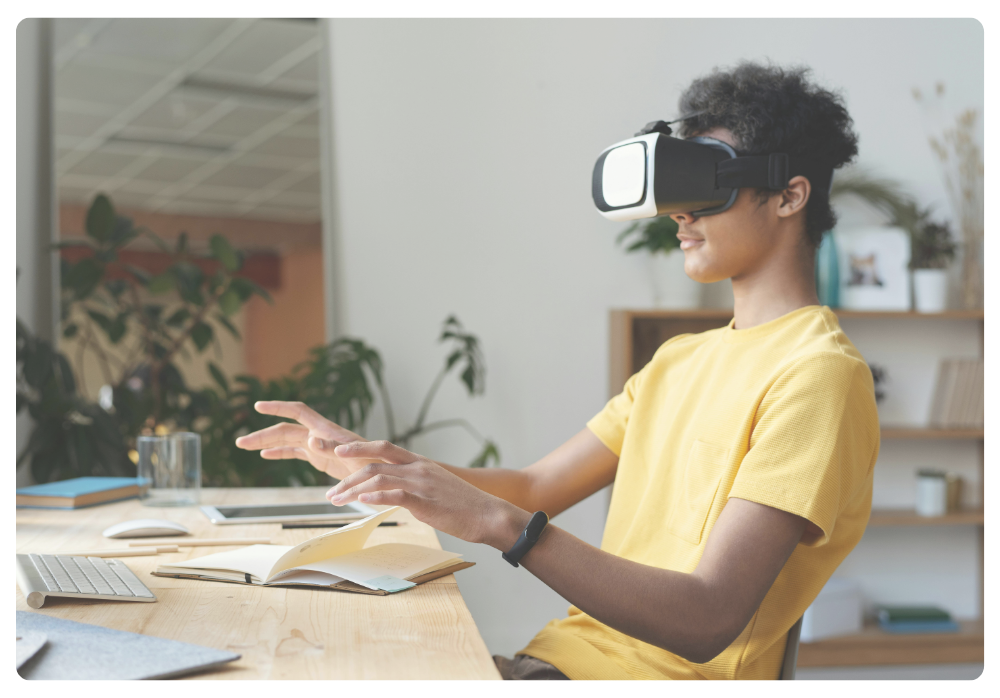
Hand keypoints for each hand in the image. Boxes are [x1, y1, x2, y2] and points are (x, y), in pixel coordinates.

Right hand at [234, 401, 374, 480]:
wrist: (384, 475)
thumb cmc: (373, 463)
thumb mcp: (354, 457)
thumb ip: (333, 448)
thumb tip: (310, 439)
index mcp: (326, 430)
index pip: (298, 412)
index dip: (278, 407)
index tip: (258, 406)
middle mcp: (320, 435)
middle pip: (285, 429)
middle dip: (263, 433)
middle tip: (239, 442)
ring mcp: (319, 446)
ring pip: (287, 441)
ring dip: (266, 443)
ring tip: (244, 446)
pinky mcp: (321, 460)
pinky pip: (296, 453)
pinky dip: (280, 453)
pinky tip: (266, 455)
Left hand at [326, 440, 529, 547]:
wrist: (489, 514)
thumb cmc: (464, 506)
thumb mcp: (435, 489)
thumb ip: (414, 486)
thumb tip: (394, 494)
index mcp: (420, 463)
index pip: (384, 447)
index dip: (358, 447)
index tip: (338, 452)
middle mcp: (418, 468)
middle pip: (374, 463)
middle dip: (347, 476)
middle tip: (330, 492)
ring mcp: (421, 483)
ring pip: (378, 478)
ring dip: (352, 490)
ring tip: (336, 501)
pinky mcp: (425, 501)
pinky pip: (394, 495)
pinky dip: (374, 496)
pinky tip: (361, 502)